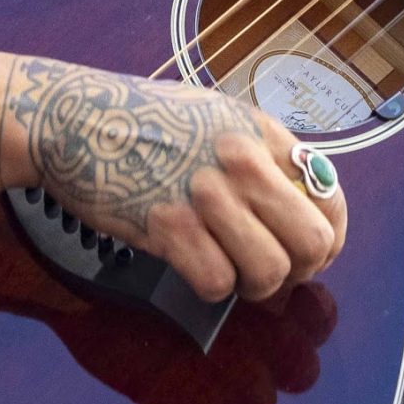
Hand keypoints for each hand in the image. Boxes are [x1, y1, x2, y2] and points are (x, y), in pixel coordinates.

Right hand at [15, 64, 346, 302]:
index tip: (308, 254)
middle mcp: (244, 161)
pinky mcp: (168, 225)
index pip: (330, 199)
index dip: (327, 239)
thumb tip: (299, 196)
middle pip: (313, 243)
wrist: (73, 117)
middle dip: (299, 270)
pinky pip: (217, 282)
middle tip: (268, 270)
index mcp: (262, 133)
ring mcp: (207, 194)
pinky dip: (209, 287)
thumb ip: (260, 155)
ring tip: (227, 268)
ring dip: (251, 284)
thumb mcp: (217, 117)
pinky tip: (190, 265)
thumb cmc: (142, 119)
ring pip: (270, 270)